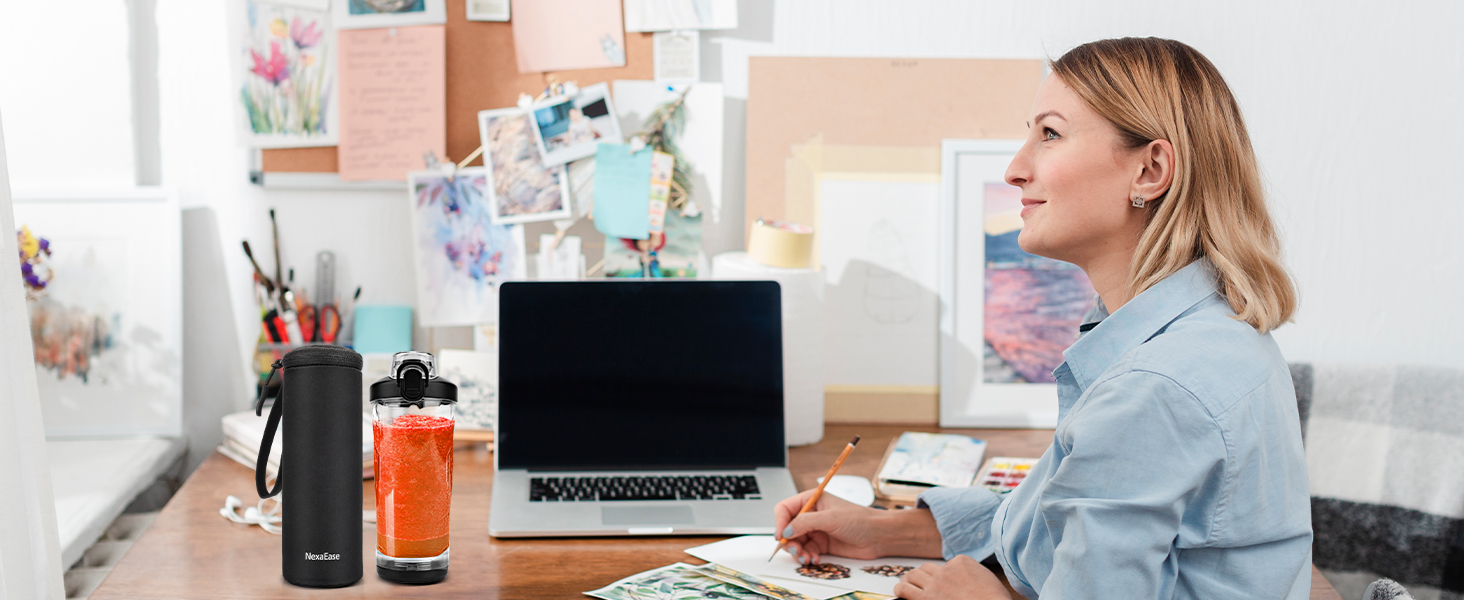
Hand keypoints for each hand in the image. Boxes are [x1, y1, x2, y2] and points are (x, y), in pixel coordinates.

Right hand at [773, 490, 941, 563]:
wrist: (880, 536)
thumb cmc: (861, 520)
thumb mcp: (831, 518)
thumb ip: (805, 522)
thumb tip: (786, 531)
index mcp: (812, 500)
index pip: (785, 509)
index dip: (779, 522)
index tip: (781, 535)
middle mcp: (811, 515)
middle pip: (787, 528)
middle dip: (788, 541)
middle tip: (796, 551)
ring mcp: (816, 530)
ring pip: (795, 542)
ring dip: (797, 552)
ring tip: (806, 558)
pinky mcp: (821, 545)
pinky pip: (805, 552)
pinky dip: (807, 557)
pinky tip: (815, 559)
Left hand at [894, 555, 1012, 599]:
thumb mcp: (988, 579)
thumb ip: (974, 574)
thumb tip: (967, 579)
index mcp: (962, 562)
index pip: (945, 565)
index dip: (942, 575)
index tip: (943, 582)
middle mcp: (946, 569)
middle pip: (926, 568)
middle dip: (922, 575)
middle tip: (918, 581)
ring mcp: (935, 583)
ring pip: (913, 575)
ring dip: (909, 580)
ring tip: (904, 585)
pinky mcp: (926, 598)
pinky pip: (906, 589)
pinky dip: (900, 589)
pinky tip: (899, 591)